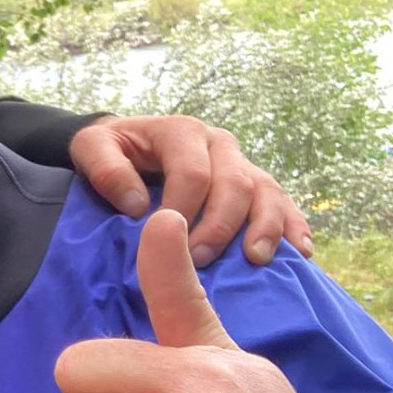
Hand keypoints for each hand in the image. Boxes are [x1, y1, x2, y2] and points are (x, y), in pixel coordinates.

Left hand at [70, 115, 312, 267]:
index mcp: (182, 132)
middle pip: (234, 183)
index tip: (169, 243)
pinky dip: (293, 225)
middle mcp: (218, 144)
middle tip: (200, 260)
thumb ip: (106, 170)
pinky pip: (282, 201)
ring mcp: (241, 163)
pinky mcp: (255, 183)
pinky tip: (300, 252)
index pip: (192, 172)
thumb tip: (137, 206)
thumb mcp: (92, 148)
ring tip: (255, 258)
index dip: (183, 209)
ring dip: (264, 226)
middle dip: (219, 225)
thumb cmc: (110, 151)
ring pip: (266, 191)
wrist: (128, 144)